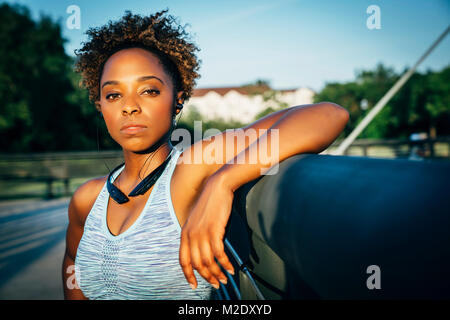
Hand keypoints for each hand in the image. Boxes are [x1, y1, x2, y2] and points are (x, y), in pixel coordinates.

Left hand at [179, 174, 234, 288]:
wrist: (216, 187)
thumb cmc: (209, 203)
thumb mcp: (196, 221)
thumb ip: (196, 236)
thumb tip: (202, 252)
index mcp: (184, 234)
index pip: (183, 260)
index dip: (188, 275)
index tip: (194, 285)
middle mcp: (191, 235)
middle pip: (196, 264)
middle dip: (207, 277)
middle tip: (216, 284)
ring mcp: (202, 233)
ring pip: (208, 261)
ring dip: (217, 273)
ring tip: (225, 278)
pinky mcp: (214, 230)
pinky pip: (219, 254)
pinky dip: (226, 263)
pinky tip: (231, 267)